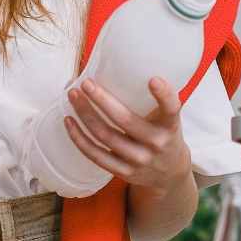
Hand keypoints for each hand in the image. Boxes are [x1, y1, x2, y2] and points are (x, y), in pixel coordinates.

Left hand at [64, 76, 192, 193]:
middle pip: (125, 120)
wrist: (170, 174)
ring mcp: (139, 160)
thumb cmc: (163, 134)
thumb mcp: (167, 118)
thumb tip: (118, 66)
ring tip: (73, 96)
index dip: (163, 95)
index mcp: (170, 126)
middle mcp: (156, 144)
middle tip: (86, 83)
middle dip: (102, 100)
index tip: (153, 79)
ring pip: (105, 136)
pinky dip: (79, 138)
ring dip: (85, 114)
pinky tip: (69, 122)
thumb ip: (153, 100)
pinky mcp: (124, 172)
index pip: (171, 109)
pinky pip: (96, 155)